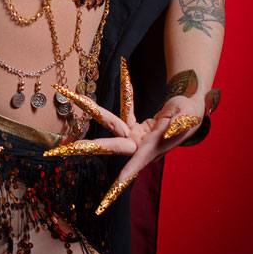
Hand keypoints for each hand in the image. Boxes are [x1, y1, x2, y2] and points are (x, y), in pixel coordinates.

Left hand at [45, 59, 206, 214]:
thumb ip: (177, 125)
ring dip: (92, 109)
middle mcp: (139, 145)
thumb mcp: (187, 116)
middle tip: (61, 150)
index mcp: (152, 147)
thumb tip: (167, 131)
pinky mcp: (133, 127)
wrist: (191, 108)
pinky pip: (125, 107)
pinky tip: (124, 70)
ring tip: (72, 94)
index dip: (126, 174)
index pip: (135, 163)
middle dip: (86, 147)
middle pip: (110, 145)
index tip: (114, 184)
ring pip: (110, 122)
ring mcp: (135, 137)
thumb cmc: (190, 113)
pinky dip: (126, 90)